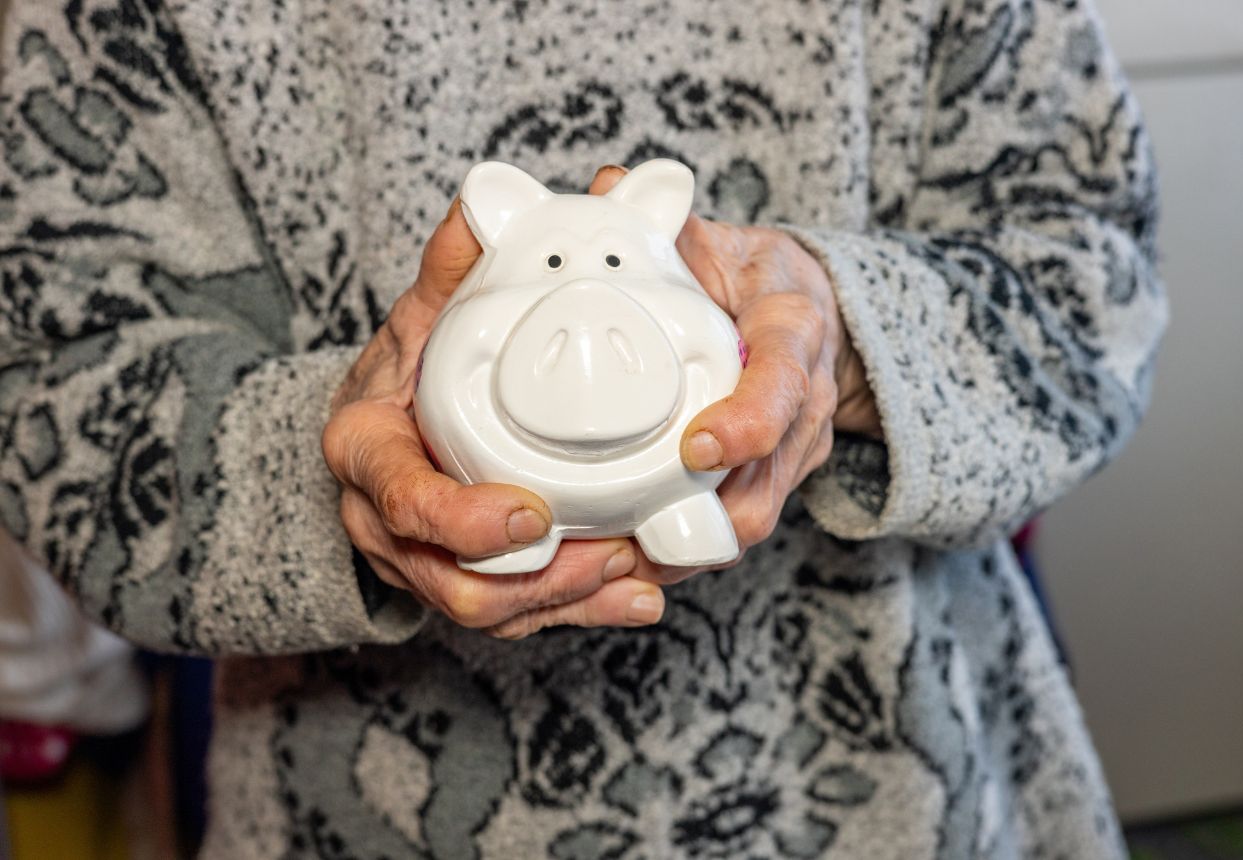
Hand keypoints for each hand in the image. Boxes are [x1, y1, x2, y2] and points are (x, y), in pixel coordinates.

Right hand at [322, 199, 665, 637]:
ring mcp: (421, 559)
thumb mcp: (428, 306)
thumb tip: (488, 197)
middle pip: (450, 579)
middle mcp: (383, 519)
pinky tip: (633, 597)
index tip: (533, 512)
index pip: (402, 498)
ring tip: (633, 574)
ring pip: (487, 609)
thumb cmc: (414, 360)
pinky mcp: (463, 580)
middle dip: (535, 578)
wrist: (397, 413)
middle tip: (610, 549)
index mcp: (367, 449)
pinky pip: (515, 613)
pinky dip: (575, 610)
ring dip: (564, 600)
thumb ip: (458, 261)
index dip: (464, 519)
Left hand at [585, 166, 878, 586]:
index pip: (787, 380)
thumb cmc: (752, 277)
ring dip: (691, 547)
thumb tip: (608, 187)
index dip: (750, 420)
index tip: (700, 447)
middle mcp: (805, 402)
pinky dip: (688, 549)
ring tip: (622, 562)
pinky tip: (632, 559)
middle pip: (771, 476)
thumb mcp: (721, 240)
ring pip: (752, 516)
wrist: (804, 315)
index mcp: (796, 331)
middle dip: (709, 516)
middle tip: (635, 536)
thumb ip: (667, 223)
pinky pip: (734, 525)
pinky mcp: (773, 479)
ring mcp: (794, 449)